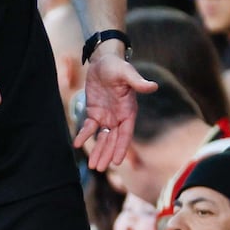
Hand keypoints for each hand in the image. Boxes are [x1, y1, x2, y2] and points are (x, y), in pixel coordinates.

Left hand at [73, 52, 156, 172]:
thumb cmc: (117, 66)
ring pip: (102, 138)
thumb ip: (137, 82)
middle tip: (99, 168)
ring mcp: (106, 116)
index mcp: (128, 111)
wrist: (103, 61)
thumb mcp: (126, 73)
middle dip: (106, 154)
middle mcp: (118, 117)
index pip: (125, 133)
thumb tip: (153, 86)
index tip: (117, 162)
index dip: (121, 147)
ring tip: (93, 166)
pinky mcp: (94, 113)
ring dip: (98, 151)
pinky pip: (89, 127)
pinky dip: (83, 135)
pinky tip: (76, 143)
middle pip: (113, 140)